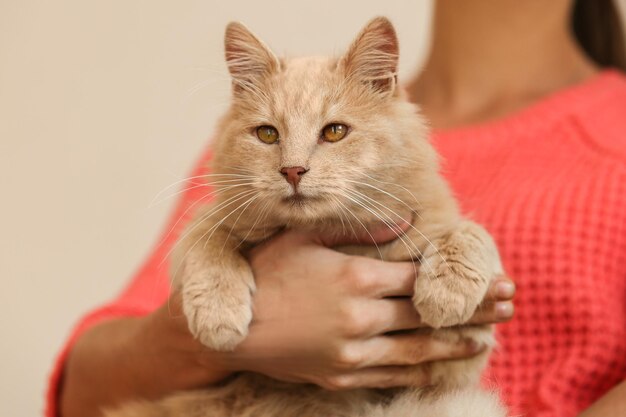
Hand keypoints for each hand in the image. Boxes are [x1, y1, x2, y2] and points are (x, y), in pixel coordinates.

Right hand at [197, 226, 514, 389]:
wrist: (230, 330)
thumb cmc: (265, 275)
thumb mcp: (304, 239)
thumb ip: (358, 229)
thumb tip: (406, 220)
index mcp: (355, 279)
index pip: (421, 281)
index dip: (461, 282)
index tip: (494, 280)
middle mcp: (361, 318)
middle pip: (429, 314)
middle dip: (474, 310)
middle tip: (511, 306)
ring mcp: (352, 353)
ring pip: (418, 350)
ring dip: (457, 343)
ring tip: (489, 338)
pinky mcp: (342, 376)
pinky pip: (392, 375)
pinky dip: (423, 369)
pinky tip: (442, 365)